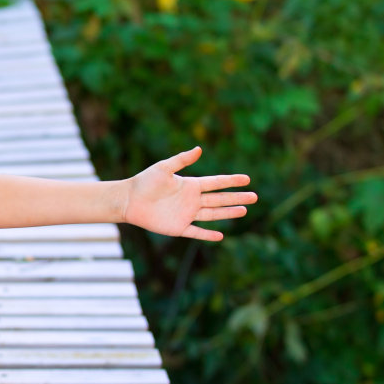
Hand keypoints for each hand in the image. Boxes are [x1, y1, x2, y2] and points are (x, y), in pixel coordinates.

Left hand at [122, 146, 255, 241]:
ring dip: (228, 213)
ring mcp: (186, 214)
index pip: (216, 183)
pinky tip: (221, 235)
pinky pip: (196, 232)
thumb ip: (182, 160)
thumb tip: (199, 148)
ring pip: (212, 214)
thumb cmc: (144, 182)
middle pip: (219, 199)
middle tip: (255, 197)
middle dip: (237, 198)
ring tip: (245, 211)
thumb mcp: (164, 168)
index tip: (247, 179)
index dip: (231, 181)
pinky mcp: (178, 227)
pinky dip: (208, 235)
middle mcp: (191, 200)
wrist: (128, 199)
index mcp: (190, 185)